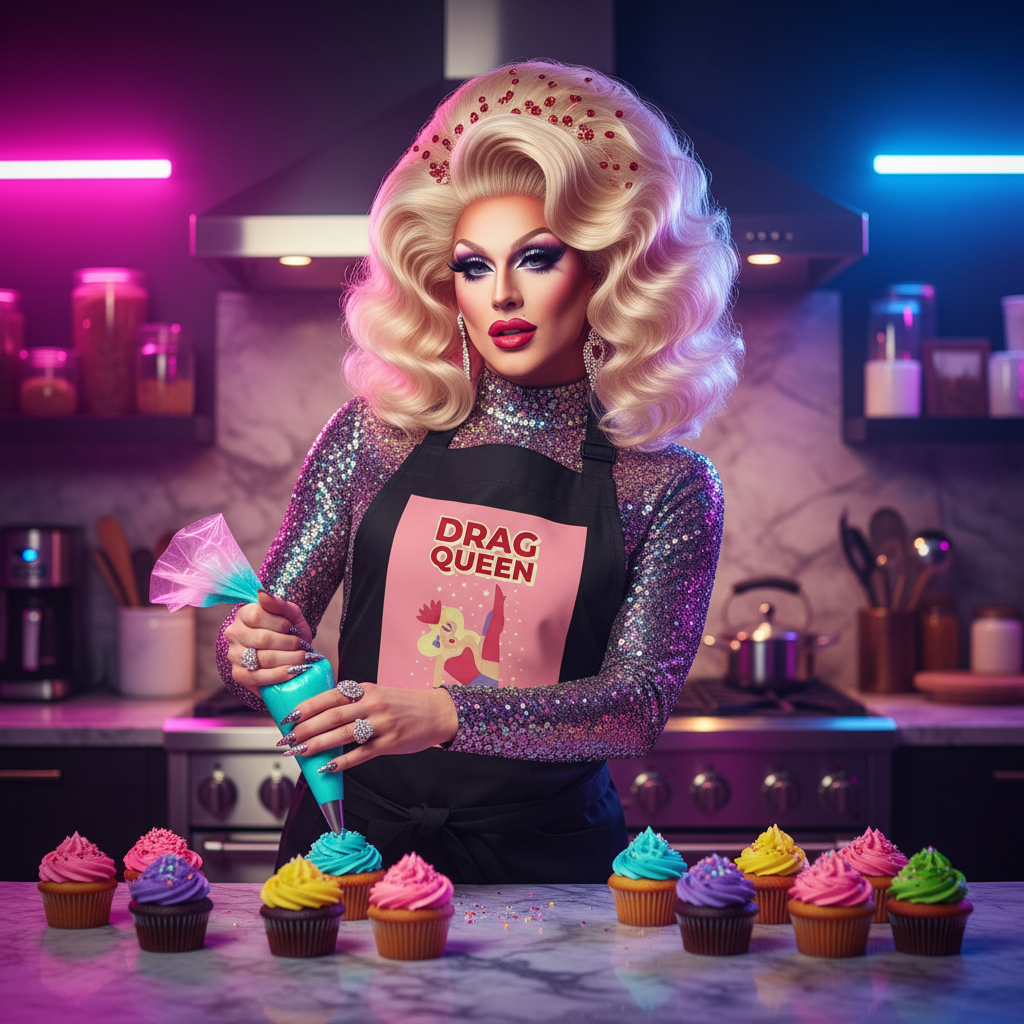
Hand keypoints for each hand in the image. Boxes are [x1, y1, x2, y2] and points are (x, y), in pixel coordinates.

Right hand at [225, 590, 315, 694]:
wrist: (291, 655)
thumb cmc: (290, 632)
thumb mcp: (291, 615)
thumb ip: (279, 604)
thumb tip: (261, 593)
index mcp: (243, 614)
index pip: (256, 615)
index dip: (278, 623)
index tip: (290, 627)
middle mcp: (234, 634)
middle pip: (261, 638)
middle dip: (287, 643)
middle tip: (301, 646)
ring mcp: (234, 655)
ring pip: (262, 658)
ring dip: (288, 659)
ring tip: (302, 658)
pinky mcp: (239, 675)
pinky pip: (258, 677)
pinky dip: (279, 675)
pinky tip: (293, 671)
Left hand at [279, 682, 458, 770]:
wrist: (437, 712)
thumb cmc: (403, 704)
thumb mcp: (377, 694)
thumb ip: (352, 702)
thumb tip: (320, 717)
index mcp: (366, 689)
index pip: (330, 696)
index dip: (307, 707)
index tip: (288, 717)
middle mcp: (372, 704)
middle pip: (332, 716)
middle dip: (305, 729)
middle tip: (287, 739)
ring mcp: (381, 724)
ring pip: (343, 735)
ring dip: (317, 745)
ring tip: (300, 752)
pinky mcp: (390, 743)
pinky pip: (361, 754)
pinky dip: (342, 761)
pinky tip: (327, 767)